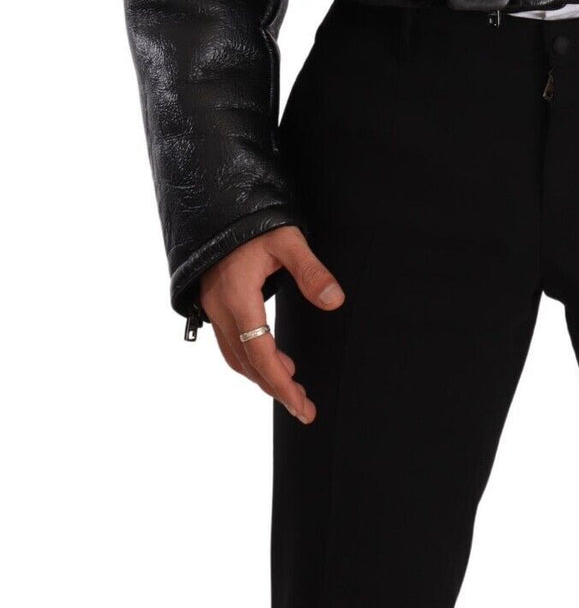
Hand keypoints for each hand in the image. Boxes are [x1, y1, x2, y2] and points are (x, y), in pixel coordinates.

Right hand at [199, 225, 345, 423]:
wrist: (216, 203)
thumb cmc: (252, 221)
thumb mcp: (287, 240)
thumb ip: (310, 271)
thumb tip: (334, 301)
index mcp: (238, 298)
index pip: (260, 354)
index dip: (281, 385)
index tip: (301, 405)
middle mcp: (221, 309)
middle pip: (246, 363)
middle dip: (274, 387)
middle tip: (302, 405)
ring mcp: (213, 307)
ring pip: (234, 356)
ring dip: (261, 374)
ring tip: (290, 385)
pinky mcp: (213, 302)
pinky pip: (229, 342)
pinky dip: (249, 358)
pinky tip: (269, 357)